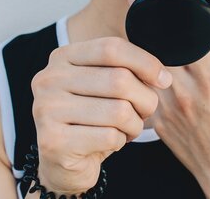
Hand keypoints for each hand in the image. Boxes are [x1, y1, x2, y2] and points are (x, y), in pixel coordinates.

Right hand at [31, 27, 171, 193]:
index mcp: (63, 57)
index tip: (163, 80)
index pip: (112, 48)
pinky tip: (114, 141)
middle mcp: (49, 79)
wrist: (63, 161)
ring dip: (135, 124)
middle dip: (146, 99)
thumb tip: (163, 76)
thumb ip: (127, 70)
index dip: (145, 62)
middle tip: (145, 111)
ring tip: (128, 127)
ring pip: (119, 111)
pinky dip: (122, 141)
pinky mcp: (52, 142)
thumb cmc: (92, 118)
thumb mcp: (105, 86)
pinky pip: (110, 137)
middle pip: (119, 80)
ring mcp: (47, 110)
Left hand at [127, 0, 209, 197]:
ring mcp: (166, 107)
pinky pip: (140, 91)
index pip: (186, 36)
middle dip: (142, 16)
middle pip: (157, 45)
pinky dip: (133, 73)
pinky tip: (125, 62)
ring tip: (125, 21)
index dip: (172, 9)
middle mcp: (185, 91)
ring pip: (142, 66)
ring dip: (133, 42)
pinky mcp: (156, 122)